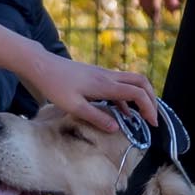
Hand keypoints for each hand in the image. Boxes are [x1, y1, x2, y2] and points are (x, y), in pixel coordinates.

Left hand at [20, 51, 157, 133]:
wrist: (42, 65)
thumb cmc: (55, 85)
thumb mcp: (74, 106)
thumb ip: (96, 118)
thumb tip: (117, 128)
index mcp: (105, 85)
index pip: (137, 93)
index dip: (149, 108)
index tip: (152, 124)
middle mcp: (108, 77)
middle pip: (141, 82)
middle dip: (151, 99)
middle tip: (152, 118)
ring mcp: (103, 74)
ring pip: (132, 81)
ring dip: (141, 97)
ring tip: (142, 117)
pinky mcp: (97, 76)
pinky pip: (119, 84)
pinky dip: (127, 97)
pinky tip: (123, 111)